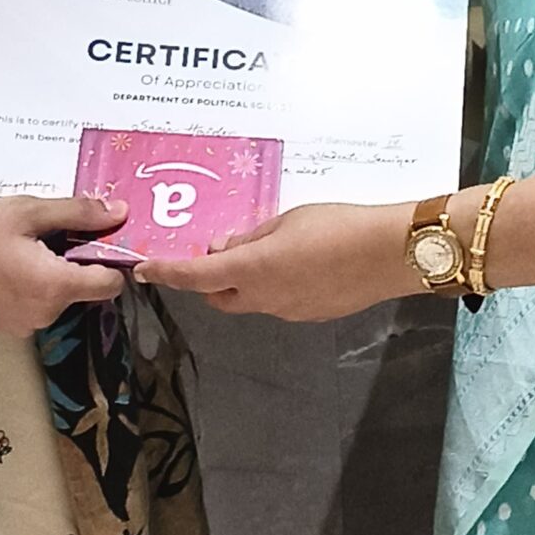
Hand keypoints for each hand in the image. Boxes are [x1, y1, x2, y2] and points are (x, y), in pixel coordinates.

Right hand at [0, 195, 129, 333]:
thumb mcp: (24, 211)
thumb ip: (77, 213)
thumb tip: (119, 213)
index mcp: (54, 287)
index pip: (111, 285)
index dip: (112, 258)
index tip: (101, 234)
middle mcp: (43, 315)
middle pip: (83, 288)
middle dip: (75, 258)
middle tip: (47, 227)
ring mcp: (21, 325)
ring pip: (57, 294)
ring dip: (50, 269)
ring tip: (20, 240)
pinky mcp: (2, 325)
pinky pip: (33, 302)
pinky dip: (30, 282)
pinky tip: (3, 258)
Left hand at [136, 202, 414, 320]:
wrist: (390, 254)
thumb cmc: (338, 227)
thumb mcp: (287, 220)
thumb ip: (250, 236)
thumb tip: (222, 246)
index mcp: (251, 270)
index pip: (195, 277)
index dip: (166, 274)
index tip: (145, 270)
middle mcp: (264, 299)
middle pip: (219, 296)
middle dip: (208, 280)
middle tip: (216, 254)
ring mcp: (288, 312)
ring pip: (250, 301)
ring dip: (244, 283)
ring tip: (266, 253)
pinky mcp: (311, 315)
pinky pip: (279, 303)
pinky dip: (274, 287)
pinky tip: (297, 266)